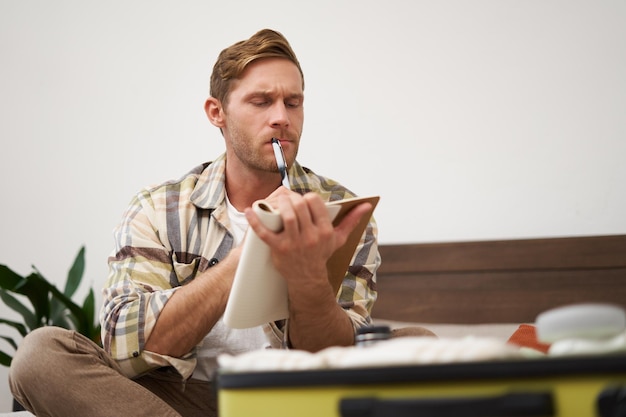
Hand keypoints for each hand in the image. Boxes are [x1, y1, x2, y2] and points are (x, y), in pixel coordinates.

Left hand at [245, 191, 371, 288]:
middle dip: (292, 199)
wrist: (307, 279)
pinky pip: (265, 232)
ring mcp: (294, 244)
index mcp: (325, 231)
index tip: (303, 201)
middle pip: (300, 206)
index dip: (307, 197)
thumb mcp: (339, 238)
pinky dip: (255, 220)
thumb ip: (352, 220)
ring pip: (287, 216)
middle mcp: (311, 237)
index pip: (315, 202)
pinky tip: (249, 210)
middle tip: (288, 201)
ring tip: (276, 203)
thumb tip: (367, 205)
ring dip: (279, 205)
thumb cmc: (322, 254)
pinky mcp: (279, 249)